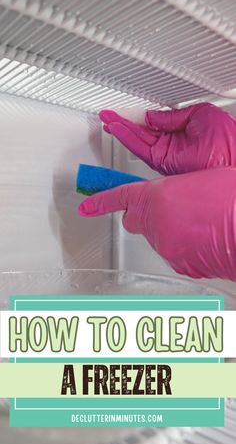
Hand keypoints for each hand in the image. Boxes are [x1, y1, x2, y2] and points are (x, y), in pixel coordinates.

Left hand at [79, 167, 235, 280]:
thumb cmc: (233, 198)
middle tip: (171, 209)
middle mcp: (157, 224)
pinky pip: (173, 253)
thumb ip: (175, 192)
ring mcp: (168, 247)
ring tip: (199, 223)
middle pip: (137, 220)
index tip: (88, 206)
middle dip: (145, 215)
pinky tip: (203, 239)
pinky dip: (182, 247)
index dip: (100, 202)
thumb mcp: (200, 179)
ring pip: (157, 237)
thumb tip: (173, 202)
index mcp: (159, 195)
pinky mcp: (180, 264)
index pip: (120, 197)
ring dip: (169, 230)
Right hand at [99, 103, 235, 174]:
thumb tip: (151, 116)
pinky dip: (127, 138)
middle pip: (142, 133)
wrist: (233, 160)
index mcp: (182, 133)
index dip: (139, 116)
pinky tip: (117, 129)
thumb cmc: (228, 140)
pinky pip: (141, 148)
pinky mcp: (163, 163)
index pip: (154, 123)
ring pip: (138, 141)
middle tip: (108, 115)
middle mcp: (172, 146)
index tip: (126, 110)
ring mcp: (166, 155)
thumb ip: (171, 116)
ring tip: (107, 120)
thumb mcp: (199, 114)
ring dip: (121, 130)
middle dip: (124, 123)